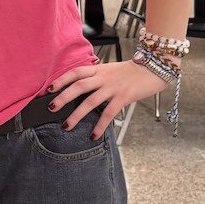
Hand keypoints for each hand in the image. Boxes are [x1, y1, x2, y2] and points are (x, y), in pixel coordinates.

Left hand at [49, 59, 171, 138]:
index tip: (49, 89)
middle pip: (78, 86)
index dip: (62, 80)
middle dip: (63, 97)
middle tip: (51, 108)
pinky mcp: (124, 97)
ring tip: (66, 126)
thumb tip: (80, 90)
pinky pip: (109, 113)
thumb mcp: (111, 70)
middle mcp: (103, 77)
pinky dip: (100, 125)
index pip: (76, 72)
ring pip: (90, 101)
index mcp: (99, 70)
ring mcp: (113, 87)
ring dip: (77, 115)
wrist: (155, 68)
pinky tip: (93, 135)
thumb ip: (97, 78)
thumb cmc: (132, 72)